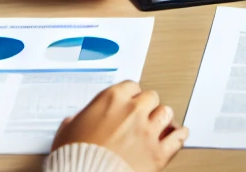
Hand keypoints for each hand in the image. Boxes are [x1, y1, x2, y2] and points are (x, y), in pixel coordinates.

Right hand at [51, 81, 187, 171]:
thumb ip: (75, 122)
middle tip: (143, 114)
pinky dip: (179, 135)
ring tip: (160, 123)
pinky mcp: (158, 153)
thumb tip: (73, 122)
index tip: (129, 101)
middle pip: (151, 97)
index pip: (131, 86)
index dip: (130, 95)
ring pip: (166, 113)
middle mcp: (133, 110)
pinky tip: (179, 134)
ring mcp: (148, 131)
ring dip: (162, 119)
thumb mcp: (65, 134)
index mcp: (112, 100)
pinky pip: (177, 138)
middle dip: (147, 106)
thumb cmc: (74, 160)